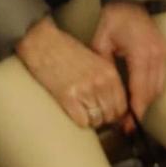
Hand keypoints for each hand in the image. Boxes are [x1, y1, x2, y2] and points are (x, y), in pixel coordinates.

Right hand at [15, 16, 127, 130]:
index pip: (122, 104)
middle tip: (93, 112)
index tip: (109, 113)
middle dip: (103, 117)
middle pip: (111, 115)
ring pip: (97, 121)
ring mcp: (84, 91)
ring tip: (82, 109)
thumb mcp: (94, 60)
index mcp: (108, 71)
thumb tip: (113, 102)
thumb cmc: (66, 50)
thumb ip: (105, 78)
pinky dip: (79, 121)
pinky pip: (82, 122)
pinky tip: (74, 111)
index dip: (115, 113)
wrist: (43, 44)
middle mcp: (99, 82)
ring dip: (91, 119)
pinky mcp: (68, 98)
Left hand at [90, 2, 165, 125]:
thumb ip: (103, 65)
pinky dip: (151, 91)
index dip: (135, 110)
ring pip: (158, 88)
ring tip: (131, 115)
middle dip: (139, 111)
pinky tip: (139, 98)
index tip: (127, 126)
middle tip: (126, 126)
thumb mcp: (101, 41)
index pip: (140, 88)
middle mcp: (156, 54)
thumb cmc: (114, 20)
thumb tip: (103, 92)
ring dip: (146, 102)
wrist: (130, 1)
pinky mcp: (165, 53)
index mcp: (140, 52)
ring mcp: (163, 53)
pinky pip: (160, 79)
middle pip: (151, 92)